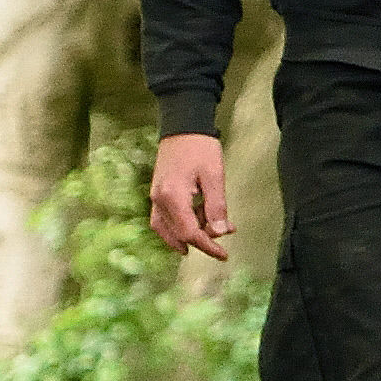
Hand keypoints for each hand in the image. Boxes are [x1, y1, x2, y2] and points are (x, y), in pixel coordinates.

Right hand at [149, 132, 232, 261]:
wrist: (183, 125)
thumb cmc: (201, 147)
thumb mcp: (214, 176)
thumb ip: (216, 206)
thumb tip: (220, 233)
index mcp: (172, 197)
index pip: (190, 233)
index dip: (208, 246)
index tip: (224, 255)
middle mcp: (159, 200)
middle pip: (177, 234)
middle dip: (201, 241)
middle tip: (223, 241)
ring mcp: (156, 197)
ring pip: (168, 229)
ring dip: (189, 235)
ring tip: (213, 229)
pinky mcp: (158, 192)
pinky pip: (164, 219)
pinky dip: (180, 226)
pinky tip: (199, 221)